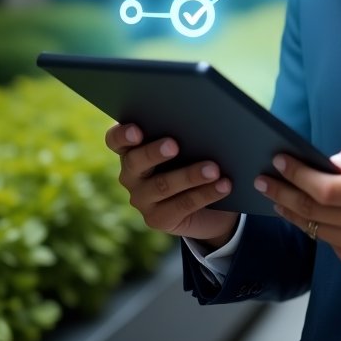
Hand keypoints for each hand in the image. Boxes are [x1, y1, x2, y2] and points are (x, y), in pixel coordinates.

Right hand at [105, 123, 238, 248]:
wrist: (208, 204)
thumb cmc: (196, 159)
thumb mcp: (190, 145)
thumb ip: (187, 133)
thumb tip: (207, 121)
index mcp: (132, 149)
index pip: (116, 140)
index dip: (122, 135)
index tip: (137, 130)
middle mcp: (131, 175)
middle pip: (135, 161)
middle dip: (154, 152)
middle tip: (174, 145)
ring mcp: (142, 199)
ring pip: (162, 185)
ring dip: (190, 175)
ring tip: (213, 169)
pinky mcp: (158, 219)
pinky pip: (182, 205)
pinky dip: (206, 193)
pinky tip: (224, 185)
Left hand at [257, 141, 340, 269]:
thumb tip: (332, 162)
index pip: (323, 187)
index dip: (297, 175)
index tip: (279, 162)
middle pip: (310, 209)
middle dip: (282, 192)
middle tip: (263, 180)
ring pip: (313, 228)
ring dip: (290, 211)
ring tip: (275, 196)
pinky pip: (326, 241)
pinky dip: (311, 226)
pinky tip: (302, 213)